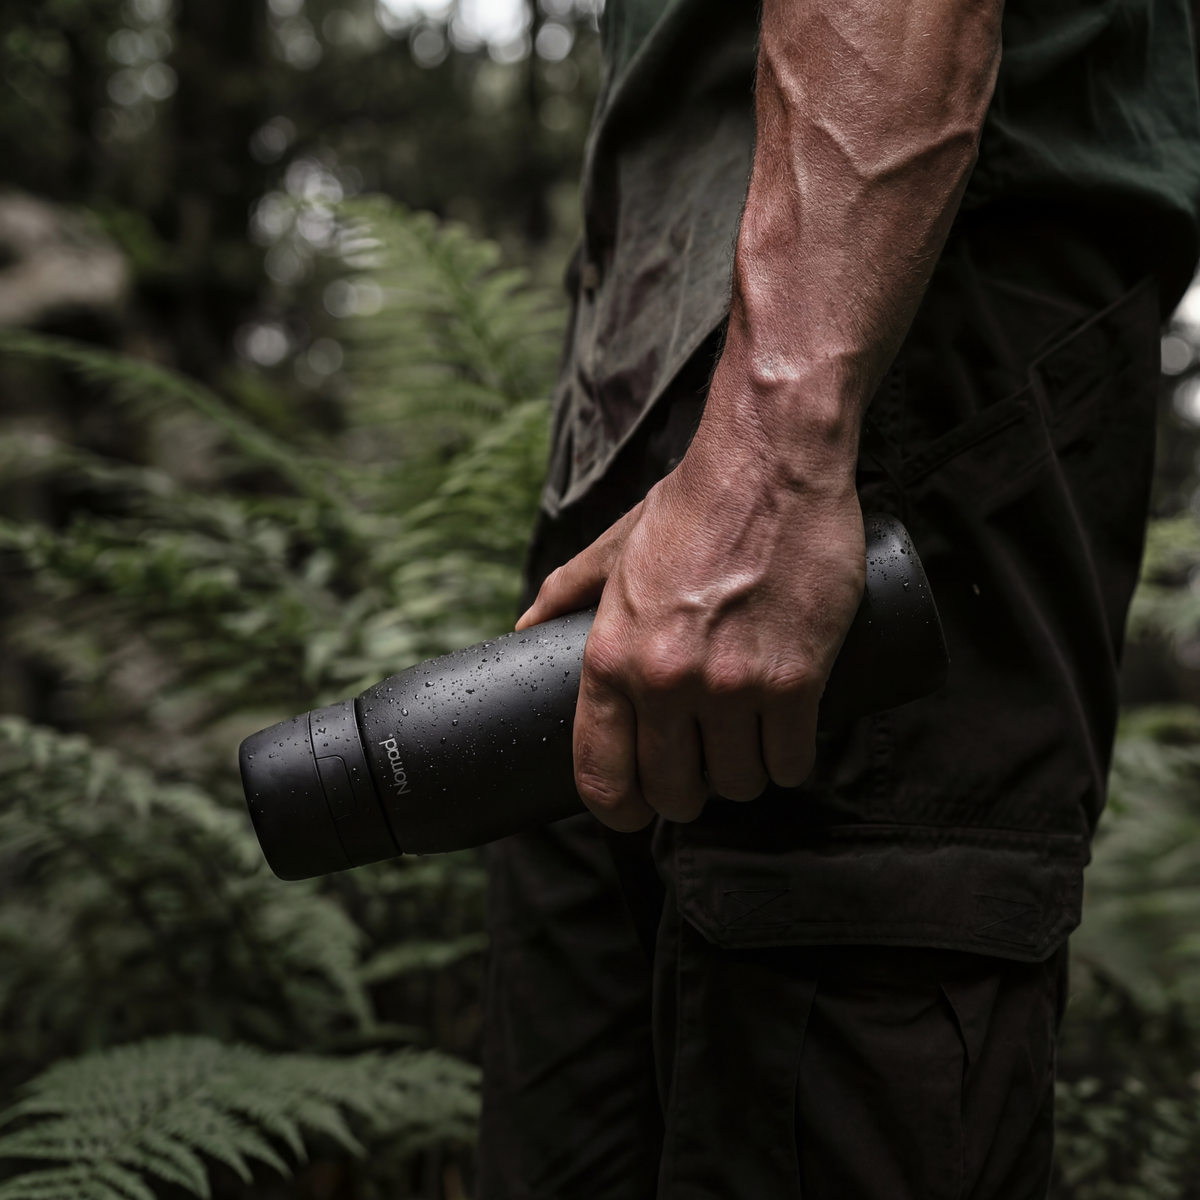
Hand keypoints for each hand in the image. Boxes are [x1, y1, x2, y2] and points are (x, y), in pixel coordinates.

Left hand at [517, 404, 865, 830]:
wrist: (770, 462)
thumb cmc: (692, 505)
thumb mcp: (614, 548)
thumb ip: (565, 590)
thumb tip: (523, 627)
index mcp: (612, 656)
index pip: (602, 773)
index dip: (618, 808)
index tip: (635, 809)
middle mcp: (666, 681)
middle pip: (675, 792)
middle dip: (687, 793)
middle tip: (700, 770)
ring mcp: (733, 686)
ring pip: (738, 784)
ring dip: (743, 778)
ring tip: (745, 749)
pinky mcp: (797, 680)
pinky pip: (791, 762)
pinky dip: (788, 762)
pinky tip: (785, 745)